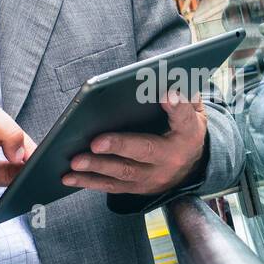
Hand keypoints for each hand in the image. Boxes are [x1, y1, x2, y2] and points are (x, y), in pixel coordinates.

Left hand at [63, 91, 207, 197]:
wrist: (192, 169)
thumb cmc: (184, 131)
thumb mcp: (193, 112)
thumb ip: (184, 96)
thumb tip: (169, 75)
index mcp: (187, 133)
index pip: (184, 117)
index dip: (177, 106)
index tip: (167, 94)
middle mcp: (170, 158)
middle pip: (145, 150)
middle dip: (119, 146)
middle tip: (96, 142)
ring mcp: (152, 176)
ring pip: (123, 171)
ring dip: (97, 166)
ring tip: (75, 160)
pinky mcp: (137, 187)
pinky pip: (111, 185)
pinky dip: (89, 182)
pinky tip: (69, 177)